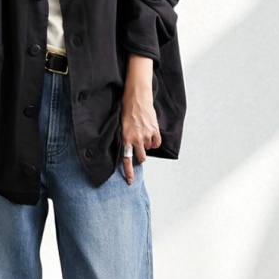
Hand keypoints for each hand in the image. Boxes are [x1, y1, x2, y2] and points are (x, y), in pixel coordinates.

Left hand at [120, 61, 160, 181]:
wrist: (137, 96)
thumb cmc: (127, 109)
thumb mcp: (122, 125)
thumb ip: (126, 138)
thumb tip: (128, 148)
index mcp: (126, 138)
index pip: (127, 160)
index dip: (129, 172)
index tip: (130, 182)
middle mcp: (136, 139)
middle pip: (141, 157)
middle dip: (140, 155)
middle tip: (139, 147)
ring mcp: (146, 135)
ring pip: (149, 149)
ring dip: (147, 145)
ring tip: (143, 133)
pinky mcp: (155, 130)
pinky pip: (157, 143)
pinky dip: (154, 141)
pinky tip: (151, 134)